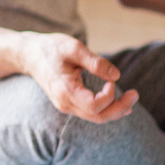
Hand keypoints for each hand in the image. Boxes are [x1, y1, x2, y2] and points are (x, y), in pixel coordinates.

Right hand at [18, 33, 135, 123]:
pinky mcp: (69, 103)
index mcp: (65, 91)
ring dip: (116, 110)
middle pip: (98, 117)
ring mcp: (66, 105)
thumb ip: (95, 62)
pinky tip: (119, 101)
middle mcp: (65, 103)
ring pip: (96, 117)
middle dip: (120, 108)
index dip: (109, 94)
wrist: (28, 54)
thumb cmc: (50, 48)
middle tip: (135, 94)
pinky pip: (91, 113)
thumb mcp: (73, 48)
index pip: (95, 105)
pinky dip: (107, 109)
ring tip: (132, 97)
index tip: (111, 77)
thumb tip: (117, 75)